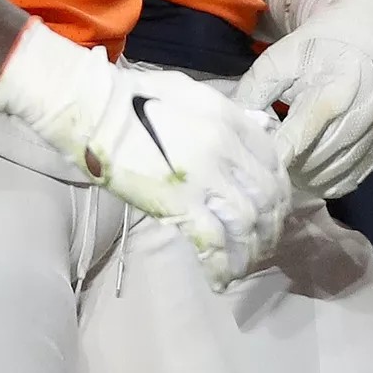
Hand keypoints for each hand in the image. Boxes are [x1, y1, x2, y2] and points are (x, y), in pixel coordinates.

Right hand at [0, 21, 289, 287]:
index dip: (278, 193)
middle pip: (266, 198)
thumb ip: (226, 113)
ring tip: (243, 268)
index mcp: (228, 119)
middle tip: (262, 246)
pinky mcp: (179, 202)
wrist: (94, 111)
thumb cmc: (133, 99)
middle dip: (270, 228)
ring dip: (250, 252)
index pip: (272, 162)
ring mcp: (204, 176)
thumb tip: (257, 127)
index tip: (272, 211)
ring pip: (247, 225)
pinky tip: (221, 280)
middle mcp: (225, 147)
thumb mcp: (188, 93)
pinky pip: (214, 241)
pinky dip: (222, 265)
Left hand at [234, 0, 372, 198]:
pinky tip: (310, 163)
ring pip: (327, 177)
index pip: (297, 137)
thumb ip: (253, 90)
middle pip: (310, 162)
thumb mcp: (279, 59)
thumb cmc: (317, 49)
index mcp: (334, 91)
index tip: (253, 159)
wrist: (365, 41)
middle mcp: (360, 117)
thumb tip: (233, 125)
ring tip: (287, 154)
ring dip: (302, 174)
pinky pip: (346, 182)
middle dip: (284, 162)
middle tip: (269, 150)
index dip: (272, 154)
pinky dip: (323, 180)